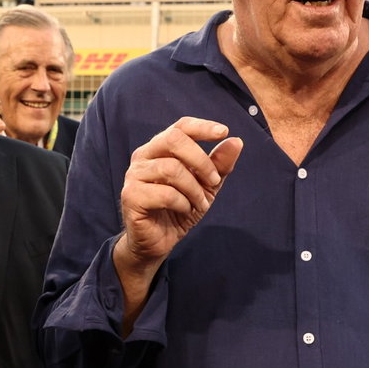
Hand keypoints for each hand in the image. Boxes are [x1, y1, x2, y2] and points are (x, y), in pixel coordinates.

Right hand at [115, 117, 242, 271]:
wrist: (159, 241)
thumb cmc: (179, 208)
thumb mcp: (206, 186)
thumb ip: (219, 165)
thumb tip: (236, 141)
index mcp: (159, 148)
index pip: (180, 127)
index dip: (201, 126)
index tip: (224, 131)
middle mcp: (143, 156)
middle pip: (173, 139)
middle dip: (200, 159)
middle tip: (214, 180)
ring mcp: (134, 176)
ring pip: (171, 169)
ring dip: (194, 188)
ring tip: (201, 203)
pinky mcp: (131, 196)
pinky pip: (165, 193)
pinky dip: (183, 203)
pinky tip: (185, 210)